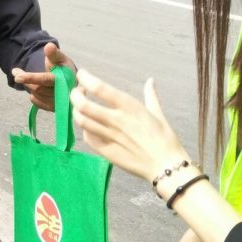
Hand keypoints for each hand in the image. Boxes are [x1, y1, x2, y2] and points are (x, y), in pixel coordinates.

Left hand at [11, 43, 75, 111]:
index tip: (17, 76)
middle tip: (16, 72)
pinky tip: (37, 88)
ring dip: (28, 86)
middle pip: (38, 88)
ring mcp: (59, 103)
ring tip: (26, 77)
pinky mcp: (53, 109)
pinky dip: (33, 93)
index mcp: (66, 79)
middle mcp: (64, 94)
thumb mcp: (59, 58)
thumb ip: (54, 53)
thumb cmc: (63, 68)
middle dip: (26, 79)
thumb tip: (48, 46)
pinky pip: (36, 101)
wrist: (69, 81)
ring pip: (36, 95)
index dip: (31, 78)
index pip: (45, 80)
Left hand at [70, 72, 187, 181]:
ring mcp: (109, 137)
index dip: (86, 78)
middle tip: (78, 92)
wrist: (166, 167)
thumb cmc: (165, 139)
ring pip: (82, 120)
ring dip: (76, 110)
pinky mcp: (106, 151)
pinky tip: (89, 125)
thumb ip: (150, 95)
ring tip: (79, 106)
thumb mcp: (158, 114)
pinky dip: (84, 128)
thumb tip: (151, 80)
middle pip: (83, 104)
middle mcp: (117, 120)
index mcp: (129, 107)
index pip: (100, 88)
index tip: (82, 74)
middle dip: (75, 94)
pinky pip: (88, 137)